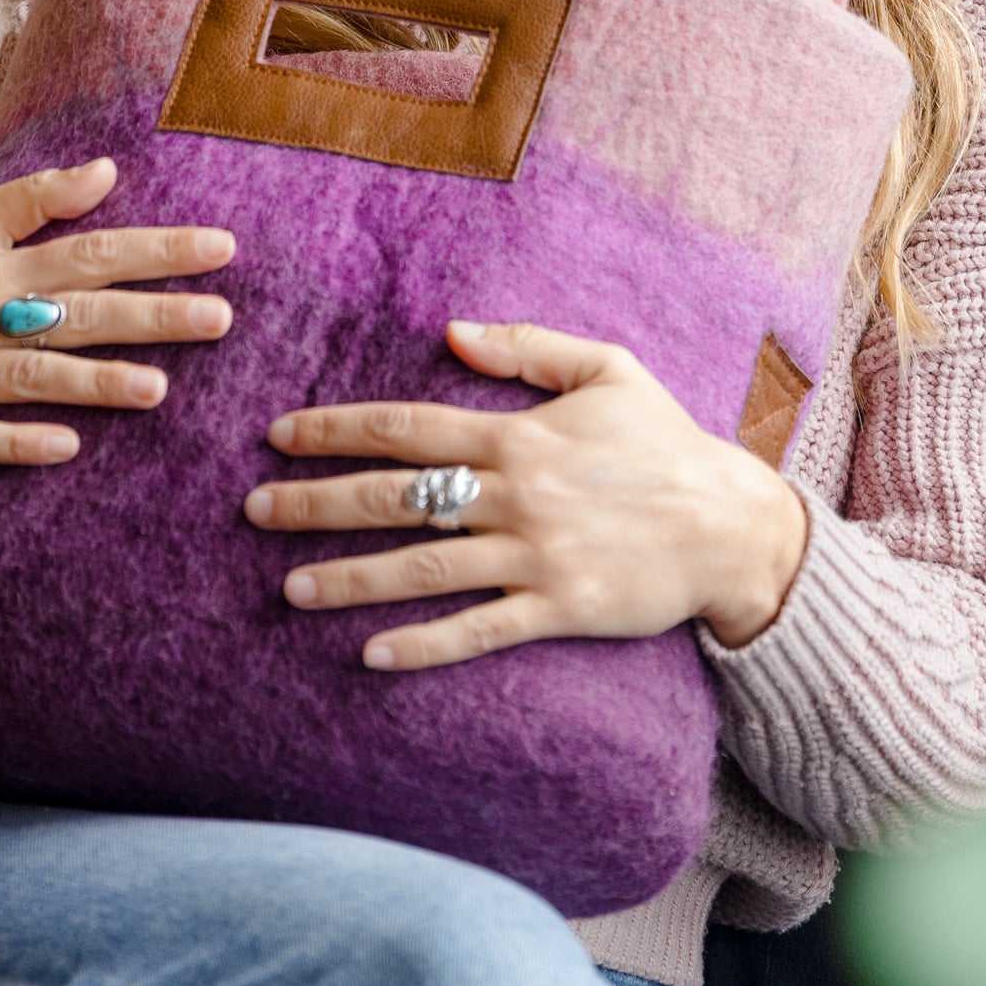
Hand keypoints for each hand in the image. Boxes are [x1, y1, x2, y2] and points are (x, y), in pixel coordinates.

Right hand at [0, 158, 233, 468]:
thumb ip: (38, 198)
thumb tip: (108, 168)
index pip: (89, 253)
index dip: (156, 251)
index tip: (221, 248)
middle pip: (75, 315)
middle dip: (150, 316)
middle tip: (219, 318)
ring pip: (31, 377)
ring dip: (94, 382)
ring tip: (157, 389)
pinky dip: (18, 443)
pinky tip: (68, 447)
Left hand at [243, 321, 809, 669]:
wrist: (733, 524)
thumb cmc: (666, 442)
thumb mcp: (608, 369)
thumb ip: (527, 347)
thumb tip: (450, 331)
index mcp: (520, 434)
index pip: (407, 427)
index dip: (336, 430)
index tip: (280, 436)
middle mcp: (517, 494)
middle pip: (396, 497)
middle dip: (316, 503)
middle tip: (253, 510)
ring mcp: (536, 556)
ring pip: (424, 568)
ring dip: (350, 578)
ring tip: (289, 587)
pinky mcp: (561, 609)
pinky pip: (480, 630)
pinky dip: (424, 645)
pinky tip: (371, 654)